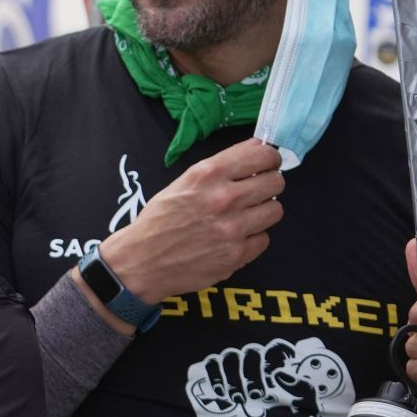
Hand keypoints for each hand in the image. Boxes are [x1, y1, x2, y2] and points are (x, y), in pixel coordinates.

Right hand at [97, 139, 284, 302]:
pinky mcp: (236, 255)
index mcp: (208, 174)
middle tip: (256, 192)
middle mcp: (224, 198)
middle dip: (269, 184)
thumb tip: (255, 159)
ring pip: (275, 210)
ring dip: (262, 212)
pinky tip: (233, 239)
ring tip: (244, 217)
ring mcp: (233, 228)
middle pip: (276, 182)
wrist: (140, 261)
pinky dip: (252, 239)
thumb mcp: (183, 182)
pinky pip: (263, 239)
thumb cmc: (159, 220)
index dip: (269, 158)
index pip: (263, 155)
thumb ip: (219, 170)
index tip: (267, 164)